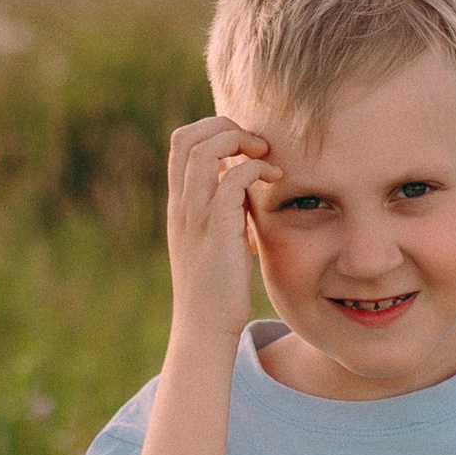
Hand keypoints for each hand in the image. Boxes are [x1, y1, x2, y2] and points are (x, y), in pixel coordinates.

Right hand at [162, 115, 278, 347]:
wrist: (205, 328)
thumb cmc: (216, 291)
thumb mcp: (215, 242)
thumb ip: (223, 212)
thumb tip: (244, 193)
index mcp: (180, 204)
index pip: (181, 143)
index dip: (212, 130)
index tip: (244, 146)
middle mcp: (182, 204)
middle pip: (187, 136)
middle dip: (224, 126)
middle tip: (256, 144)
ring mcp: (196, 216)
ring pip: (204, 149)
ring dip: (239, 140)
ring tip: (265, 155)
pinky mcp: (217, 230)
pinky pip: (232, 180)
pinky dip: (256, 168)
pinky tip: (276, 180)